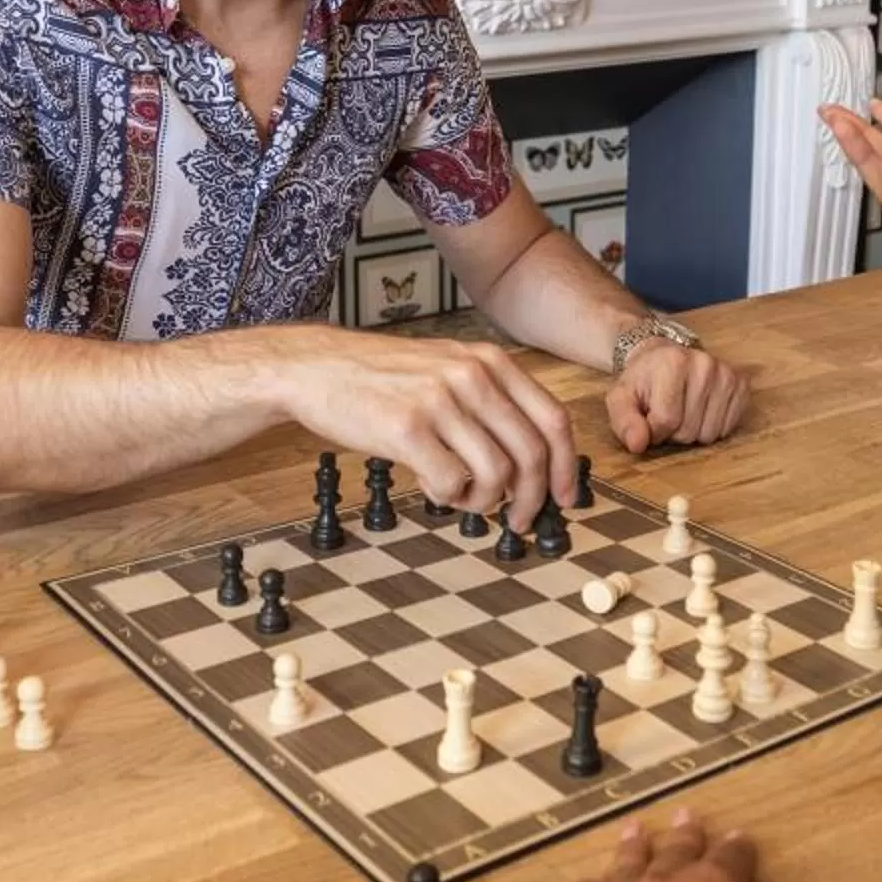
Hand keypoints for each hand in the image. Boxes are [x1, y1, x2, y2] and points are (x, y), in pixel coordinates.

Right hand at [268, 326, 572, 526]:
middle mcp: (471, 376)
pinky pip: (451, 483)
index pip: (552, 420)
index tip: (565, 499)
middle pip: (530, 454)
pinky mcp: (407, 428)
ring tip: (459, 496)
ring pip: (495, 474)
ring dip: (483, 501)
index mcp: (489, 361)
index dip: (565, 468)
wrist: (316, 368)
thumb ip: (490, 403)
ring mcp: (440, 401)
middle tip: (518, 520)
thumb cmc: (383, 378)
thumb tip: (532, 463)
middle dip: (531, 499)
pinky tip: (430, 486)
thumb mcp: (447, 369)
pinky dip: (448, 497)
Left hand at [607, 340, 749, 454]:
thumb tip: (638, 444)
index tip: (649, 418)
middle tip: (667, 412)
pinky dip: (712, 426)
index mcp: (673, 362)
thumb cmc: (643, 381)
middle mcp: (704, 364)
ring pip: (710, 434)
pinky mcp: (741, 384)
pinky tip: (701, 410)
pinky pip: (728, 428)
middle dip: (674, 432)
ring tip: (683, 411)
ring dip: (693, 431)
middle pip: (689, 430)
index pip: (667, 421)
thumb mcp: (622, 399)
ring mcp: (726, 374)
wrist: (664, 357)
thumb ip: (624, 422)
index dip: (654, 430)